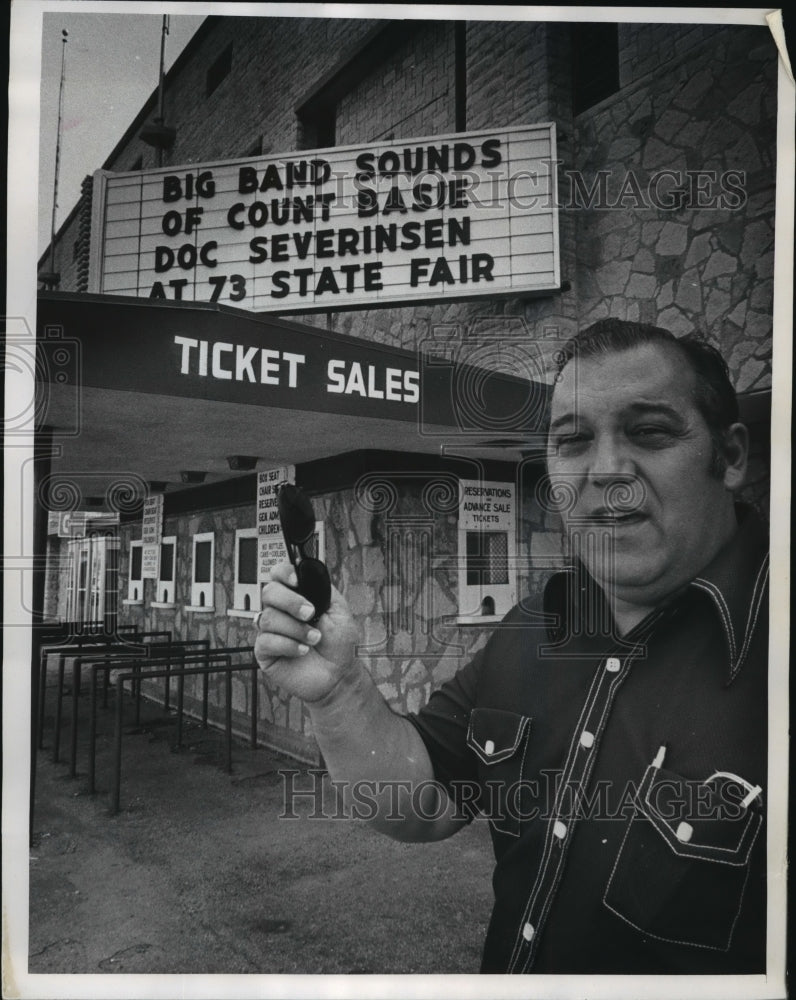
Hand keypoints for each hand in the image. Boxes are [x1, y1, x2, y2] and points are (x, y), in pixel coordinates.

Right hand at [253, 561, 359, 702]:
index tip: (296, 581)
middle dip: (291, 602)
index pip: (279, 575)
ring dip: (295, 628)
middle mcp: (281, 611)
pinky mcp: (265, 651)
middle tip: (310, 614)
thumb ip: (324, 590)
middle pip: (269, 592)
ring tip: (313, 639)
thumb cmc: (339, 645)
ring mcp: (271, 631)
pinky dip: (288, 645)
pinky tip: (302, 651)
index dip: (283, 573)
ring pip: (268, 617)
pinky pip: (266, 640)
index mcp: (296, 597)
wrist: (339, 675)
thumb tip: (307, 575)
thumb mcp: (340, 611)